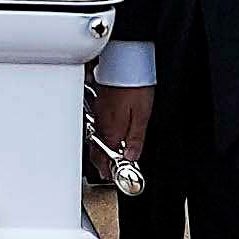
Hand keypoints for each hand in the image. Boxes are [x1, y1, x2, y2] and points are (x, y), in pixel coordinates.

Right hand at [86, 63, 151, 193]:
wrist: (126, 61)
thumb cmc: (135, 85)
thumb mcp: (143, 115)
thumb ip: (136, 138)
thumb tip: (132, 156)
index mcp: (113, 130)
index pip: (106, 157)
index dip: (109, 170)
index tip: (113, 177)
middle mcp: (102, 123)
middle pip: (97, 149)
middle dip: (101, 163)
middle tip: (106, 172)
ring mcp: (98, 112)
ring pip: (95, 137)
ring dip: (99, 149)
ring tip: (105, 158)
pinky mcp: (99, 102)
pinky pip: (96, 124)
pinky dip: (99, 134)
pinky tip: (105, 134)